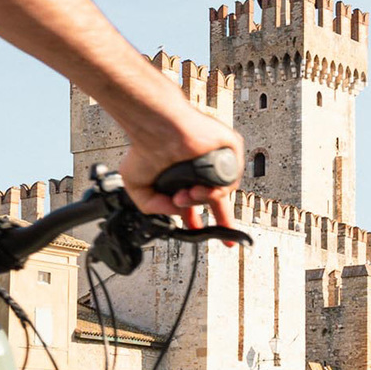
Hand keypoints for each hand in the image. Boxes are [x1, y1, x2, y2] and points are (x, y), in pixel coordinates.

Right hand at [116, 105, 243, 230]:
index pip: (195, 202)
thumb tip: (175, 214)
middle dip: (223, 221)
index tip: (196, 230)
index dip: (195, 218)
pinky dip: (218, 188)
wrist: (156, 129)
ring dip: (203, 200)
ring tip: (187, 195)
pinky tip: (199, 187)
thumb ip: (153, 207)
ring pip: (221, 192)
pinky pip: (231, 176)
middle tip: (227, 240)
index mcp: (183, 177)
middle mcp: (201, 169)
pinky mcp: (229, 149)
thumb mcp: (138, 187)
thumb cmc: (143, 149)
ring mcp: (216, 159)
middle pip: (218, 199)